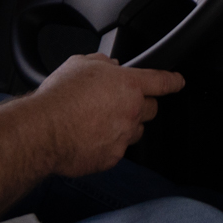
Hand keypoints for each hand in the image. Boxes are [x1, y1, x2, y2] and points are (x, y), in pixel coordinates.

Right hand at [28, 53, 185, 176]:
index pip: (161, 82)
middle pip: (151, 109)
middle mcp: (131, 111)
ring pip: (135, 131)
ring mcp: (124, 137)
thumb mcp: (80, 64)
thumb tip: (110, 67)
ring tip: (98, 122)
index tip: (178, 82)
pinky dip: (108, 144)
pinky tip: (88, 137)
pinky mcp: (112, 158)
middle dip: (140, 105)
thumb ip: (102, 64)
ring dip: (124, 126)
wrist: (44, 131)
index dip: (173, 81)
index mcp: (128, 85)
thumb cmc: (59, 97)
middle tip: (118, 103)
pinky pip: (117, 149)